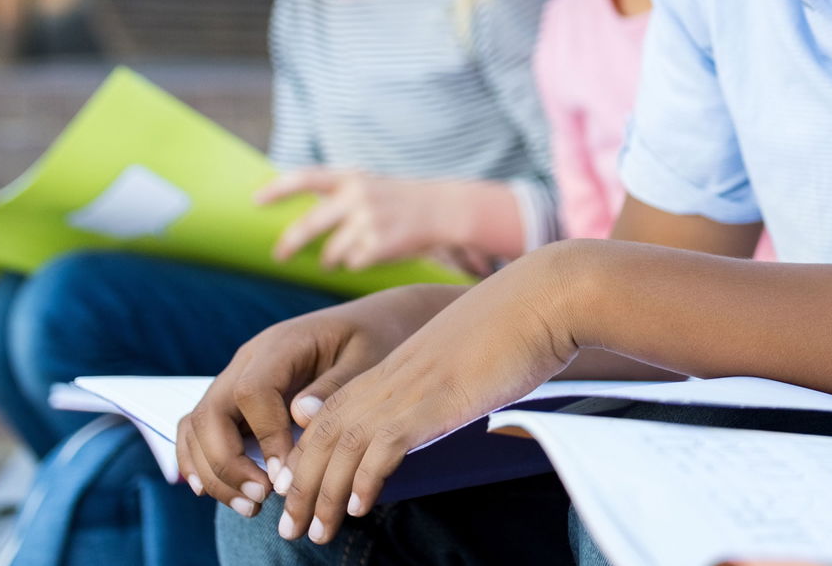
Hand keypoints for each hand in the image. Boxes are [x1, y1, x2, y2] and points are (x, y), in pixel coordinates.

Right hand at [174, 286, 456, 518]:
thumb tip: (300, 417)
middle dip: (227, 463)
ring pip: (197, 425)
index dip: (265, 438)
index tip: (287, 476)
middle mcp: (248, 359)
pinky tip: (225, 492)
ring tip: (251, 506)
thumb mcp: (368, 358)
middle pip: (210, 412)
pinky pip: (199, 429)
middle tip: (261, 500)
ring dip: (214, 471)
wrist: (369, 325)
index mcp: (282, 345)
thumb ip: (334, 387)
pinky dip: (201, 461)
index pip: (252, 392)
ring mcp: (235, 376)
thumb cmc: (374, 341)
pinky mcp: (234, 397)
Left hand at [260, 170, 458, 269]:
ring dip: (332, 259)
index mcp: (353, 178)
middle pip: (309, 226)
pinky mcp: (381, 245)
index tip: (255, 201)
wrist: (445, 209)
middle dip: (290, 244)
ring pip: (332, 252)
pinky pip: (354, 264)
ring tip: (341, 256)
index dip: (278, 189)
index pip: (306, 178)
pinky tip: (374, 254)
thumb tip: (297, 214)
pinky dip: (359, 263)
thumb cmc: (401, 199)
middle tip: (280, 255)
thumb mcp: (371, 184)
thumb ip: (338, 192)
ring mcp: (369, 221)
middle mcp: (358, 197)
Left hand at [272, 243, 591, 545]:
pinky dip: (364, 480)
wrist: (544, 299)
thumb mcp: (467, 358)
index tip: (296, 489)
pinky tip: (357, 508)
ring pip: (343, 445)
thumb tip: (448, 405)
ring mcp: (411, 388)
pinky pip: (384, 447)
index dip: (307, 453)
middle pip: (323, 433)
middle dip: (300, 484)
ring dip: (320, 494)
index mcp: (398, 368)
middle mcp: (393, 378)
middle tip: (287, 526)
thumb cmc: (518, 327)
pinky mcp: (435, 401)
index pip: (331, 413)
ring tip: (311, 533)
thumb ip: (445, 383)